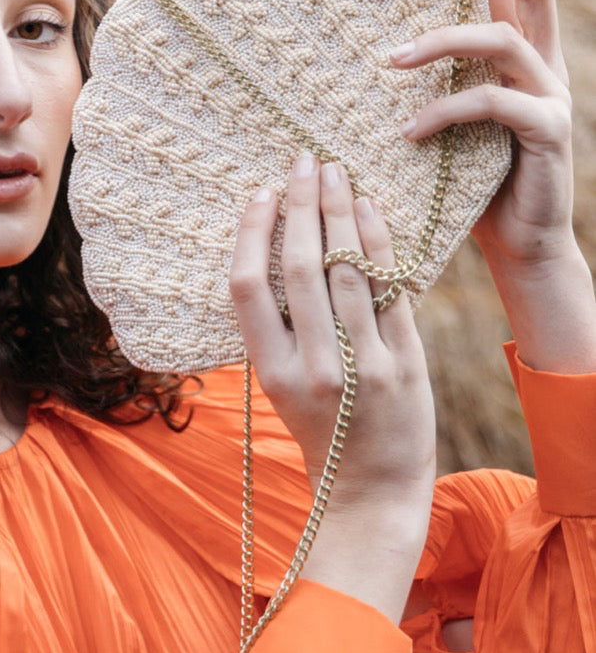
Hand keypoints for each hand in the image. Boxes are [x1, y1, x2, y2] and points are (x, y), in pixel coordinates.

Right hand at [229, 154, 435, 621]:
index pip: (248, 287)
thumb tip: (273, 255)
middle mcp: (312, 366)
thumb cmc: (318, 432)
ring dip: (339, 212)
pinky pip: (388, 289)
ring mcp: (363, 364)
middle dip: (300, 205)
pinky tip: (369, 209)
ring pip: (347, 270)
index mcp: (269, 371)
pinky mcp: (405, 363)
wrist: (372, 491)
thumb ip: (275, 331)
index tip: (259, 195)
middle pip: (300, 266)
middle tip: (302, 161)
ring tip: (334, 172)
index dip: (251, 233)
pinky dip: (378, 244)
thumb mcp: (278, 389)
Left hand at [391, 0, 595, 371]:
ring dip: (442, 41)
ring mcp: (550, 97)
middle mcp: (541, 67)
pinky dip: (444, 112)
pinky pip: (492, 106)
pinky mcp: (548, 133)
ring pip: (503, 39)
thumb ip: (431, 89)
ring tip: (389, 58)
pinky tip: (406, 131)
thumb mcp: (447, 128)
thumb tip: (364, 63)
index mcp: (518, 59)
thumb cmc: (472, 188)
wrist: (520, 247)